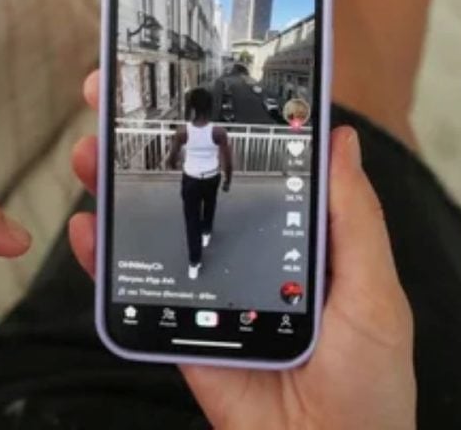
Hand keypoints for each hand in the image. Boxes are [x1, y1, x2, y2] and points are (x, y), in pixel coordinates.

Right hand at [69, 72, 414, 428]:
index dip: (226, 122)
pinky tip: (87, 229)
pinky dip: (104, 260)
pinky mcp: (179, 327)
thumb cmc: (369, 382)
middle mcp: (247, 251)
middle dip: (153, 140)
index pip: (258, 165)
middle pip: (193, 185)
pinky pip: (137, 288)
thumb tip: (342, 139)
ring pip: (157, 226)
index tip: (195, 78)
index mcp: (296, 235)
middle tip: (120, 100)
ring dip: (118, 185)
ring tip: (91, 151)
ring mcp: (208, 287)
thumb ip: (353, 219)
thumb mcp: (373, 292)